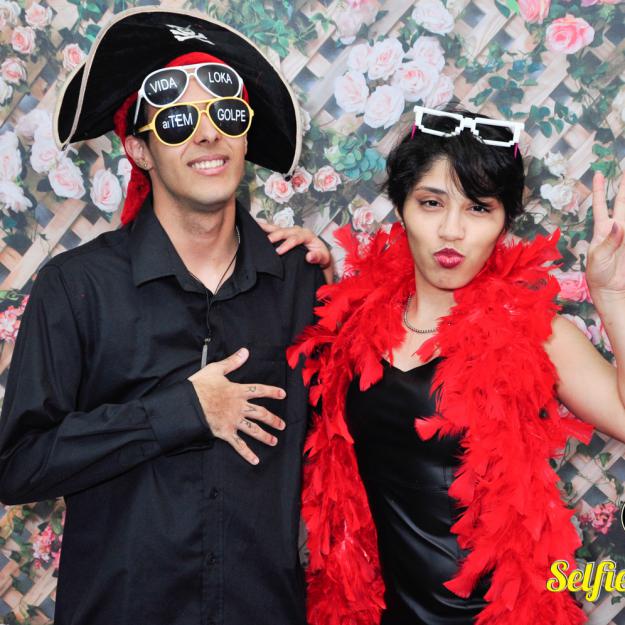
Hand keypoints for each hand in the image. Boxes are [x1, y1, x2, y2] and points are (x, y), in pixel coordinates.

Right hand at [188, 348, 285, 464]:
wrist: (186, 404)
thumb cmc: (199, 386)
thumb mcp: (216, 369)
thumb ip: (232, 362)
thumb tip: (245, 352)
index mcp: (238, 391)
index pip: (259, 390)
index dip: (272, 391)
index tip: (283, 394)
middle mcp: (239, 407)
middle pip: (261, 413)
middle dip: (273, 419)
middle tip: (282, 425)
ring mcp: (233, 421)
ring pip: (253, 430)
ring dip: (265, 436)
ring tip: (274, 441)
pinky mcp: (225, 432)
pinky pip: (238, 445)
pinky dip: (247, 453)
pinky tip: (255, 460)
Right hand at [259, 221, 331, 266]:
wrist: (319, 257)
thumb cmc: (321, 257)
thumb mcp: (324, 259)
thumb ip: (318, 257)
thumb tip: (310, 256)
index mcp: (308, 235)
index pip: (296, 238)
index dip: (287, 244)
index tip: (279, 252)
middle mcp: (298, 231)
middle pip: (285, 231)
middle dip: (275, 236)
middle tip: (267, 242)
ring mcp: (290, 232)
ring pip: (278, 228)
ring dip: (267, 228)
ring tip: (256, 226)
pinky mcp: (285, 234)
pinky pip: (274, 230)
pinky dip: (265, 228)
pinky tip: (256, 226)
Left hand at [587, 171, 624, 296]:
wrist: (611, 289)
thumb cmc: (598, 274)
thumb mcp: (599, 258)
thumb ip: (609, 242)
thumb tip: (618, 224)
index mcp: (603, 229)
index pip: (600, 205)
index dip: (599, 190)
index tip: (598, 174)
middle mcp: (618, 228)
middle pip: (624, 202)